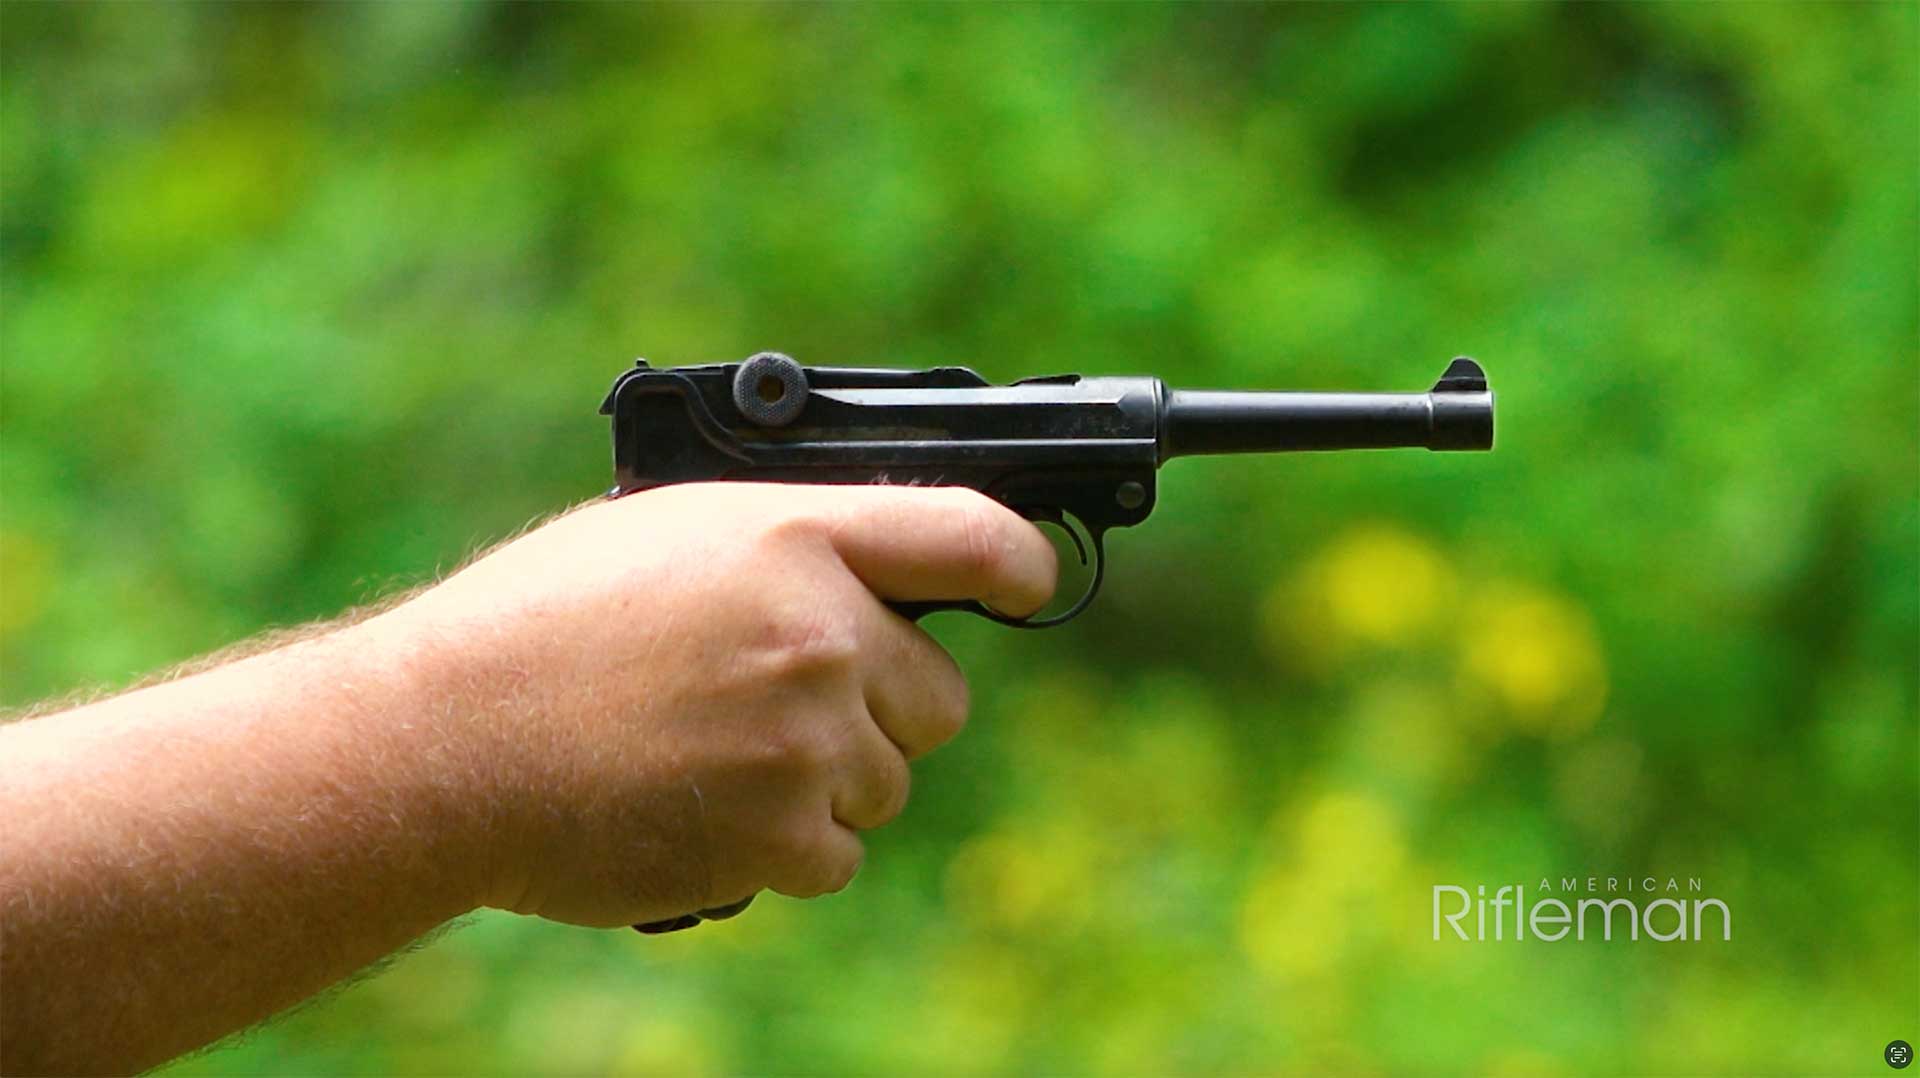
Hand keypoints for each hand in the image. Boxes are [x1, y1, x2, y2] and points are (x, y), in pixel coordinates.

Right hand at [379, 483, 1056, 927]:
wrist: (442, 742)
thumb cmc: (536, 628)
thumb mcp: (665, 538)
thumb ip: (785, 549)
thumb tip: (868, 577)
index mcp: (794, 536)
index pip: (972, 535)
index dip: (1021, 567)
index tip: (1029, 587)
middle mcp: (822, 631)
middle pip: (939, 695)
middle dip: (882, 708)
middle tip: (783, 707)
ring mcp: (808, 738)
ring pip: (888, 781)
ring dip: (824, 782)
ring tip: (709, 756)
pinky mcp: (784, 834)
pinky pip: (838, 855)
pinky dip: (785, 847)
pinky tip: (700, 807)